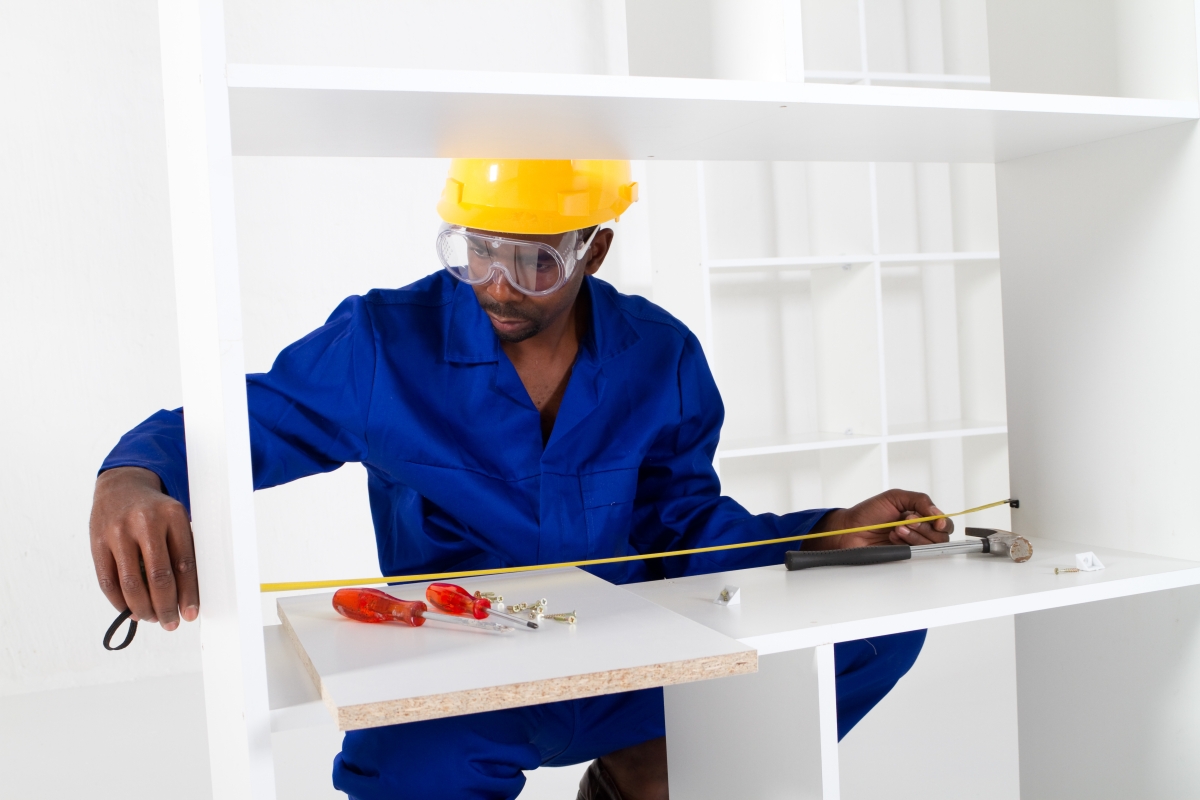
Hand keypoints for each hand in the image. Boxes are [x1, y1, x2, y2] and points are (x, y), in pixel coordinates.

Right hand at [89, 466, 198, 629]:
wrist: (121, 486)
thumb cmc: (155, 511)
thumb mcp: (175, 520)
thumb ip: (181, 550)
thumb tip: (187, 596)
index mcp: (173, 515)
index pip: (184, 563)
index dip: (188, 593)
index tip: (191, 613)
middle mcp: (145, 522)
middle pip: (158, 577)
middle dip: (166, 606)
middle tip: (171, 622)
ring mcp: (118, 532)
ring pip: (131, 583)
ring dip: (143, 608)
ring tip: (152, 618)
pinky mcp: (97, 542)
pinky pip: (108, 581)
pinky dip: (119, 601)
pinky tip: (130, 609)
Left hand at [806, 489, 952, 550]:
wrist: (850, 529)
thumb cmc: (869, 513)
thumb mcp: (895, 497)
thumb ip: (919, 500)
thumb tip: (937, 512)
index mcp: (919, 515)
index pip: (943, 522)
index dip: (943, 522)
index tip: (936, 522)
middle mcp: (918, 531)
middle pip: (941, 536)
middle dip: (925, 527)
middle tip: (907, 521)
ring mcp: (911, 545)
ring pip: (930, 546)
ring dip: (914, 535)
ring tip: (896, 529)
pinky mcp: (904, 556)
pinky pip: (916, 555)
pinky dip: (906, 544)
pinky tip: (893, 538)